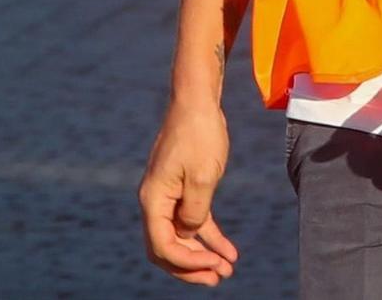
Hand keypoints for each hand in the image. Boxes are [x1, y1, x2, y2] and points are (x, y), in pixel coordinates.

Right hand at [138, 99, 238, 286]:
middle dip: (191, 267)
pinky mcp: (183, 188)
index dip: (187, 262)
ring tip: (226, 271)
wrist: (197, 102)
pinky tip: (229, 250)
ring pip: (181, 238)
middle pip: (167, 248)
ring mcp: (168, 196)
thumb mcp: (203, 176)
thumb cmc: (200, 134)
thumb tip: (190, 233)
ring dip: (202, 255)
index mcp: (153, 200)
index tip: (214, 265)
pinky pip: (193, 221)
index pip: (163, 246)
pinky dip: (209, 236)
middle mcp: (155, 202)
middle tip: (218, 279)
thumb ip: (195, 211)